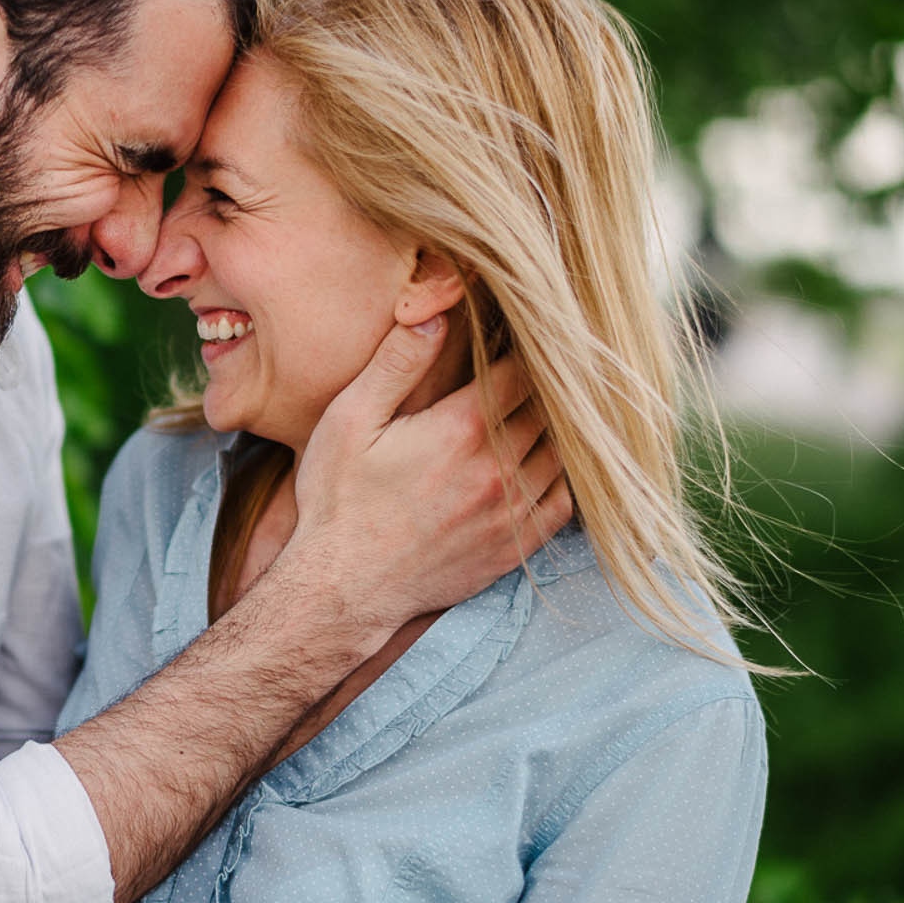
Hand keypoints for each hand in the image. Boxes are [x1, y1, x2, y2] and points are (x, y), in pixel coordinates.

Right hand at [285, 315, 571, 637]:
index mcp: (460, 429)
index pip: (523, 368)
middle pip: (551, 406)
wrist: (343, 589)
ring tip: (545, 404)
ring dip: (558, 425)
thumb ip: (395, 364)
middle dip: (546, 380)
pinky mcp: (515, 545)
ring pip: (564, 450)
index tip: (522, 330)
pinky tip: (544, 458)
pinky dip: (564, 474)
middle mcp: (498, 468)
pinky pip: (565, 500)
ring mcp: (512, 511)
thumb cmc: (338, 501)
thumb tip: (435, 313)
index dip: (526, 344)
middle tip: (542, 361)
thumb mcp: (350, 421)